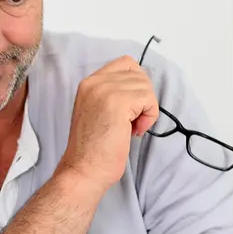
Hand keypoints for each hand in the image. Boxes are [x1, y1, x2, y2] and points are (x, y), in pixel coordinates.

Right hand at [57, 56, 158, 190]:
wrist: (84, 169)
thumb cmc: (93, 149)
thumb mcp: (97, 110)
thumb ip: (112, 94)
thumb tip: (141, 88)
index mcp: (88, 83)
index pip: (126, 64)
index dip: (136, 83)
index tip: (130, 107)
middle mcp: (93, 82)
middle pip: (139, 74)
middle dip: (143, 98)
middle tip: (131, 121)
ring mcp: (104, 91)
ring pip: (145, 86)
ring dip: (146, 109)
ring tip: (131, 128)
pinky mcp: (117, 103)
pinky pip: (148, 99)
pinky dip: (149, 117)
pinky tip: (135, 131)